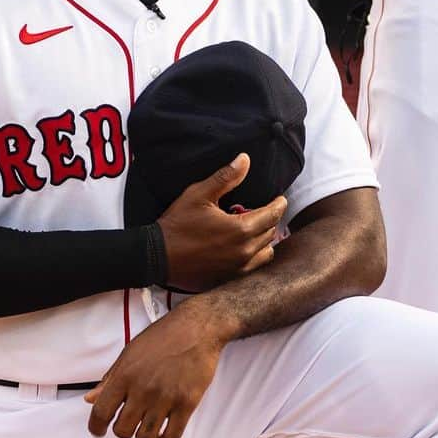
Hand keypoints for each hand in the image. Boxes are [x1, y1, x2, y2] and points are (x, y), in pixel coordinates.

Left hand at [85, 299, 227, 437]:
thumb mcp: (129, 353)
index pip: (101, 412)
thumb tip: (91, 399)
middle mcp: (143, 389)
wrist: (196, 329)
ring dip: (144, 436)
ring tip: (147, 426)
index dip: (96, 427)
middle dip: (122, 431)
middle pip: (122, 430)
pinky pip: (171, 437)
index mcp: (125, 376)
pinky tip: (163, 434)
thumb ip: (109, 379)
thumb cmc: (163, 338)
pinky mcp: (186, 404)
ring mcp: (165, 398)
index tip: (98, 431)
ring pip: (146, 437)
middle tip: (129, 423)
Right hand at [157, 154, 286, 291]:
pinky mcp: (230, 278)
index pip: (272, 215)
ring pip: (266, 252)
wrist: (157, 256)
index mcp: (241, 229)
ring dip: (264, 240)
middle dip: (269, 220)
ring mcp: (238, 267)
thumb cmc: (177, 224)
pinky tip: (244, 247)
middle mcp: (244, 251)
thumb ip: (225, 177)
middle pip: (270, 233)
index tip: (280, 199)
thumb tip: (245, 160)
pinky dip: (255, 256)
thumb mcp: (199, 194)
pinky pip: (254, 267)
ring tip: (253, 230)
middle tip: (261, 211)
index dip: (279, 205)